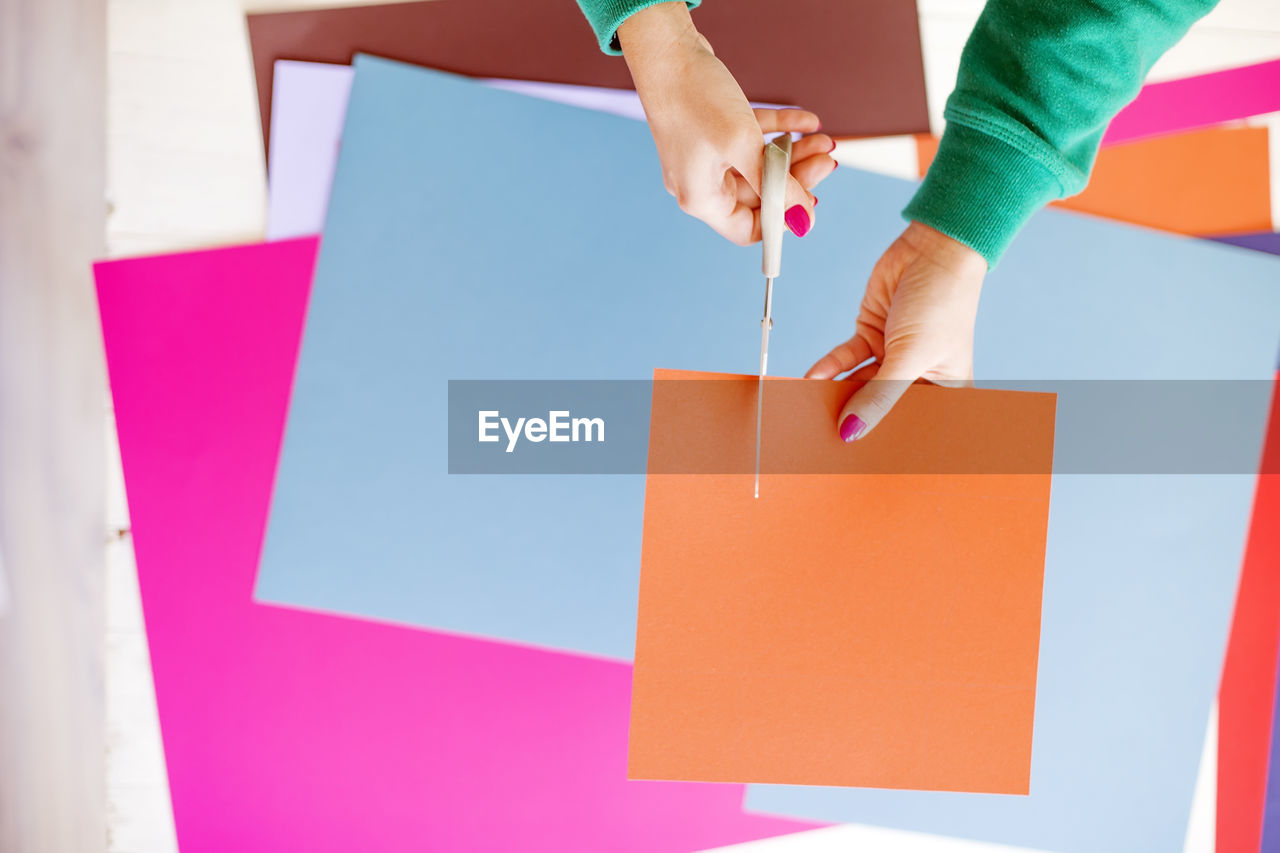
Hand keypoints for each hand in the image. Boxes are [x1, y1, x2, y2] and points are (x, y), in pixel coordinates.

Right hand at [618, 2, 836, 244]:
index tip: (811, 204)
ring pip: (759, 165)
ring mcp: (707, 156)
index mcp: (701, 198)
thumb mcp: (742, 145)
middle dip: (795, 178)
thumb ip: (775, 183)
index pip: (747, 229)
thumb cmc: (695, 98)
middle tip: (826, 160)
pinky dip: (779, 131)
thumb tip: (803, 217)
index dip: (781, 220)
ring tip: (824, 139)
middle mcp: (701, 182)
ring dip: (793, 154)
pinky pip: (752, 140)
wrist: (666, 49)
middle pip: (759, 195)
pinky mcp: (712, 131)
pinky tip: (806, 120)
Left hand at [805, 222, 986, 440]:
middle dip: (854, 418)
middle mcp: (918, 378)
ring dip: (835, 393)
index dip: (885, 441)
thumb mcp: (911, 355)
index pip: (910, 425)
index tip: (854, 459)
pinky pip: (846, 360)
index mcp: (944, 391)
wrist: (934, 249)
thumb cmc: (944, 302)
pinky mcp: (871, 336)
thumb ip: (879, 396)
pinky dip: (829, 368)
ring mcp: (892, 358)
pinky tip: (812, 378)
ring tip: (809, 409)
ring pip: (857, 384)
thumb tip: (850, 431)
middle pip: (879, 406)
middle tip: (822, 437)